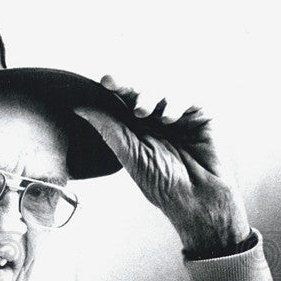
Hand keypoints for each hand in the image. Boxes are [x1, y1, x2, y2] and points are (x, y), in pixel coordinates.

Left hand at [73, 75, 250, 255]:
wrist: (198, 199)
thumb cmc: (164, 184)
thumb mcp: (130, 154)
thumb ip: (108, 129)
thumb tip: (79, 108)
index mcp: (138, 129)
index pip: (124, 102)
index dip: (115, 88)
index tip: (105, 81)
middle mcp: (159, 119)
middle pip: (143, 90)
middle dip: (129, 86)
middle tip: (114, 84)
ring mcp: (180, 115)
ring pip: (164, 89)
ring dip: (150, 95)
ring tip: (142, 111)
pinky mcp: (201, 114)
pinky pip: (188, 96)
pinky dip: (176, 102)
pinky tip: (168, 119)